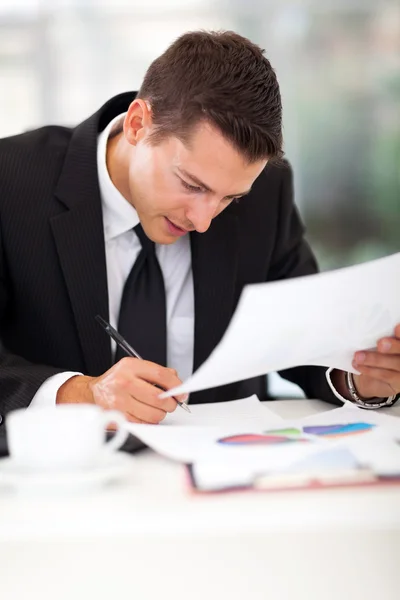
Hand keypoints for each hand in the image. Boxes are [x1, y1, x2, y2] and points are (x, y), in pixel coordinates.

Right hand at [57, 357, 186, 422]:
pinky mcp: (117, 417)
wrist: (93, 392)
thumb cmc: (118, 380)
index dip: (176, 386)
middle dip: (170, 404)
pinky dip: (148, 422)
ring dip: (159, 414)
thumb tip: (177, 383)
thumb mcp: (135, 368)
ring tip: (155, 409)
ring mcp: (119, 401)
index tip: (182, 393)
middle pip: (159, 398)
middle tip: (169, 404)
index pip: (161, 375)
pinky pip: (143, 424)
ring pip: (153, 414)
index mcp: (130, 366)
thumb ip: (157, 373)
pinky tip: (143, 414)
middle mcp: (124, 382)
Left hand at [352, 324, 399, 398]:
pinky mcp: (399, 382)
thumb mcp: (382, 341)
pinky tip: (357, 365)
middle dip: (394, 346)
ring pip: (395, 364)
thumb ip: (382, 335)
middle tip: (380, 344)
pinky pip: (385, 375)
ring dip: (375, 360)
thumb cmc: (380, 352)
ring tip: (358, 356)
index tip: (396, 327)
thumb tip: (370, 321)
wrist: (376, 375)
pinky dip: (370, 370)